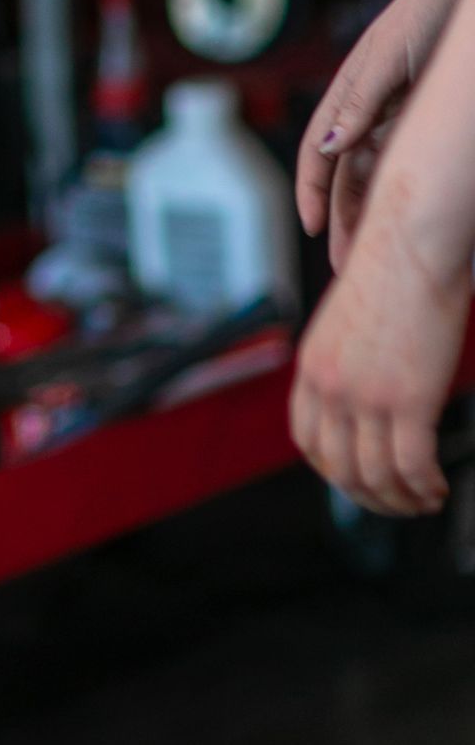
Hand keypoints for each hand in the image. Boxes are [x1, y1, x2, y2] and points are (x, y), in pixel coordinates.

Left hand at [291, 199, 467, 515]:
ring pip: (376, 477)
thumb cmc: (390, 272)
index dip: (333, 472)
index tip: (359, 482)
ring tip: (424, 498)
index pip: (307, 442)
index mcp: (312, 366)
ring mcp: (366, 395)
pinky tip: (438, 486)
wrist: (411, 241)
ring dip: (402, 501)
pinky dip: (426, 487)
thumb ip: (346, 365)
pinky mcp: (407, 400)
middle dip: (370, 498)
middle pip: (340, 470)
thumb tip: (362, 403)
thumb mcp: (348, 324)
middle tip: (399, 502)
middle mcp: (331, 385)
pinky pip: (412, 468)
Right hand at [298, 0, 474, 264]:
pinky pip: (409, 161)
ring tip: (375, 253)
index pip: (319, 150)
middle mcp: (371, 105)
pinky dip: (404, 191)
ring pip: (378, 174)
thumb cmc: (429, 8)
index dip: (312, 190)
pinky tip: (412, 217)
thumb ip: (359, 99)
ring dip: (371, 211)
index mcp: (351, 89)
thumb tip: (327, 145)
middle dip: (343, 217)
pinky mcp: (428, 114)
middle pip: (347, 173)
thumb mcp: (388, 56)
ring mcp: (401, 112)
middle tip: (344, 264)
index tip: (313, 228)